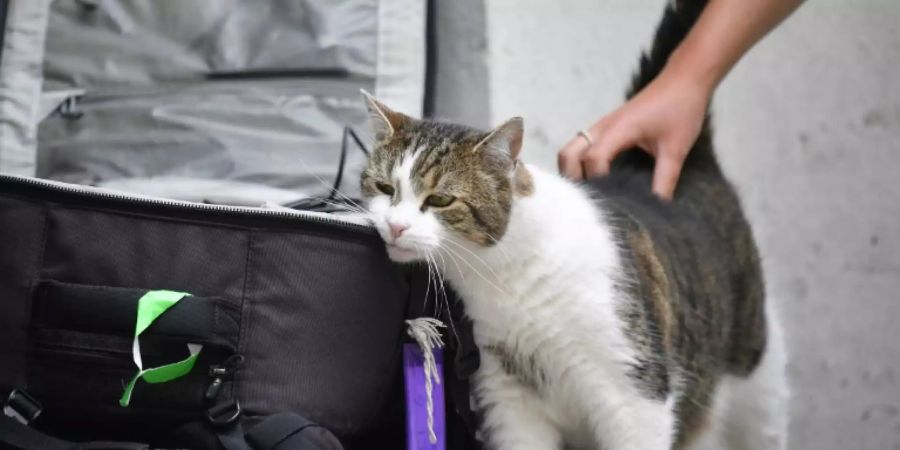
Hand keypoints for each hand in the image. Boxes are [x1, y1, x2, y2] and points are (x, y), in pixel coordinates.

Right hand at [558, 71, 711, 199]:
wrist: (684, 79)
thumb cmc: (681, 108)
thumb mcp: (676, 149)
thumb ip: (665, 180)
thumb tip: (658, 208)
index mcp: (618, 130)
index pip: (593, 159)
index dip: (598, 181)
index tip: (612, 199)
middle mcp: (603, 127)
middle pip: (568, 154)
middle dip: (571, 178)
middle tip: (589, 199)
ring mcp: (603, 126)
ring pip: (572, 150)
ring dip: (573, 171)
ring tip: (590, 193)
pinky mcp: (607, 127)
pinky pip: (583, 146)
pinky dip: (581, 163)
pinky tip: (597, 179)